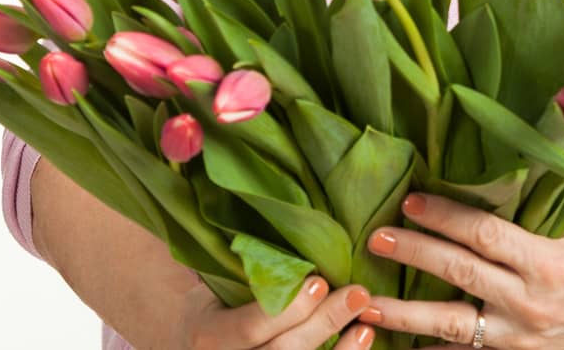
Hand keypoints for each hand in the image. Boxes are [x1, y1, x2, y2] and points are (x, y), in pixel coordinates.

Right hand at [171, 275, 378, 349]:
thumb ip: (239, 268)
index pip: (248, 328)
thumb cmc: (208, 302)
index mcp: (207, 334)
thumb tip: (281, 225)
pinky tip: (362, 339)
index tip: (319, 283)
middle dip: (323, 324)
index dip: (287, 310)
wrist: (198, 340)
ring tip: (366, 323)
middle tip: (357, 294)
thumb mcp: (210, 284)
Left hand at [359, 192, 563, 349]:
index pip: (488, 235)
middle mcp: (533, 302)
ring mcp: (522, 336)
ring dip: (405, 315)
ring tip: (365, 303)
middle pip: (462, 275)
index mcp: (552, 261)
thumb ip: (549, 190)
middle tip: (377, 238)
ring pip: (453, 327)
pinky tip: (392, 345)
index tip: (412, 200)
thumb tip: (525, 134)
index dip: (446, 217)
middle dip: (416, 254)